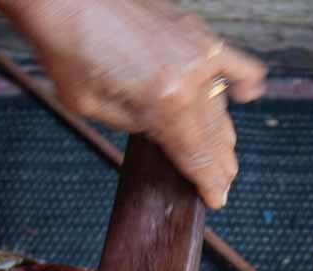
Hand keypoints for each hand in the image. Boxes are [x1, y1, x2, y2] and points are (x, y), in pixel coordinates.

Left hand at [0, 0, 265, 207]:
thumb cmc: (67, 48)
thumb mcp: (93, 108)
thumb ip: (138, 127)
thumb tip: (165, 136)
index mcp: (166, 101)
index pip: (198, 156)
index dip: (209, 184)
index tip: (216, 199)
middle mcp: (191, 77)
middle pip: (217, 136)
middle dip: (220, 165)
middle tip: (221, 182)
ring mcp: (198, 51)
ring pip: (224, 107)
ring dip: (223, 134)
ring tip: (223, 152)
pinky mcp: (195, 30)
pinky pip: (235, 63)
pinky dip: (244, 83)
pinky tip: (245, 96)